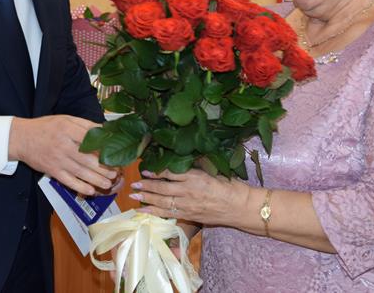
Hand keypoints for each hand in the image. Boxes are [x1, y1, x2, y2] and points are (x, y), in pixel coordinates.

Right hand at [9, 115, 117, 194]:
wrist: (21, 138)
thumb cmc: (45, 127)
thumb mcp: (65, 119)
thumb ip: (84, 124)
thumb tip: (104, 130)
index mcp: (67, 129)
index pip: (90, 139)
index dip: (104, 146)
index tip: (115, 151)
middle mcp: (63, 145)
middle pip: (88, 158)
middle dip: (104, 167)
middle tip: (115, 172)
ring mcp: (57, 160)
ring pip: (80, 172)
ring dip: (96, 179)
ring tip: (108, 183)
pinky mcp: (52, 171)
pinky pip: (68, 181)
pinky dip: (80, 187)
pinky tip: (91, 191)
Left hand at [128, 168, 249, 227]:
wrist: (240, 206)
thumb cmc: (230, 185)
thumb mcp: (213, 170)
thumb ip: (197, 165)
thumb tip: (181, 159)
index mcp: (195, 176)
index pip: (171, 173)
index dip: (156, 171)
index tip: (145, 169)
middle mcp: (189, 191)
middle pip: (163, 189)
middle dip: (146, 186)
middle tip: (133, 184)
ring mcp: (188, 205)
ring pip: (162, 202)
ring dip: (146, 199)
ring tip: (133, 196)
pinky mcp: (189, 216)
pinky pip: (167, 214)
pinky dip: (153, 212)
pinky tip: (143, 211)